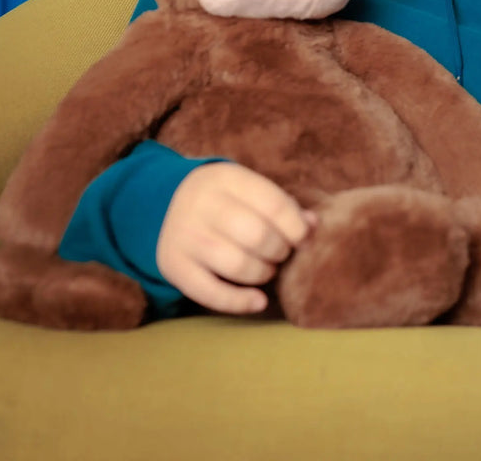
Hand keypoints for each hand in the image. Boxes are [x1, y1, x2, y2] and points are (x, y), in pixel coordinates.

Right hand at [156, 162, 315, 313]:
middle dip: (280, 251)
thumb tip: (312, 226)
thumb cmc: (225, 199)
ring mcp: (184, 235)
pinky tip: (258, 301)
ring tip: (267, 269)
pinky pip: (210, 293)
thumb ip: (282, 206)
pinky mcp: (172, 265)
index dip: (296, 227)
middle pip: (257, 235)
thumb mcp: (250, 190)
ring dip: (263, 273)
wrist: (167, 203)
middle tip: (282, 253)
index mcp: (227, 178)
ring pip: (237, 265)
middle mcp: (202, 204)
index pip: (273, 204)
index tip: (304, 239)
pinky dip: (240, 302)